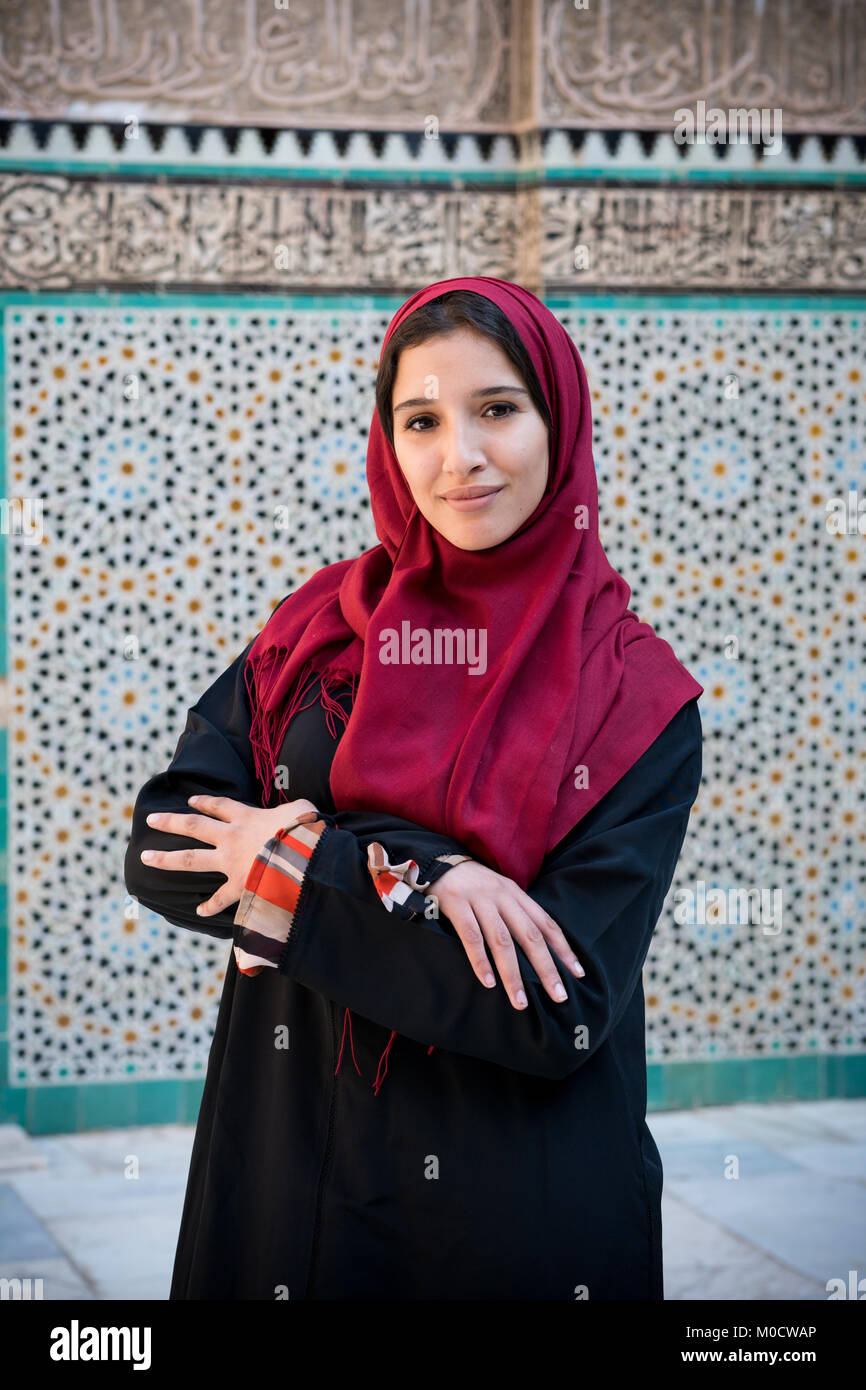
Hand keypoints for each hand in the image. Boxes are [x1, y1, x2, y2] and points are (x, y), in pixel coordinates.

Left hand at [141, 794, 318, 916]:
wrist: (303, 858)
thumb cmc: (305, 831)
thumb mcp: (301, 810)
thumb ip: (293, 810)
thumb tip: (299, 814)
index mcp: (246, 817)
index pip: (219, 806)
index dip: (204, 802)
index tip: (189, 801)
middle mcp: (231, 837)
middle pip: (193, 826)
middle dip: (170, 823)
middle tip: (150, 820)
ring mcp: (231, 862)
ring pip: (191, 858)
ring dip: (166, 859)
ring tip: (145, 857)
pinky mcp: (239, 885)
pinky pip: (220, 897)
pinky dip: (210, 905)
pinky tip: (198, 910)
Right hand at [430, 860, 584, 1008]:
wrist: (437, 860)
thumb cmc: (472, 885)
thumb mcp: (499, 893)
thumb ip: (516, 915)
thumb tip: (537, 949)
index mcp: (517, 894)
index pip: (547, 924)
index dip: (563, 950)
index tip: (577, 975)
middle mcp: (503, 896)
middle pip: (530, 936)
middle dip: (546, 969)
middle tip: (558, 996)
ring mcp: (480, 900)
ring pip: (502, 941)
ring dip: (513, 975)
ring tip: (520, 1002)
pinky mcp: (457, 905)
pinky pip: (471, 937)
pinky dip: (480, 961)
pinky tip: (488, 983)